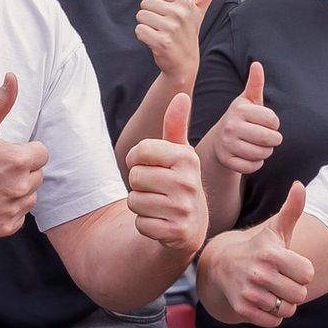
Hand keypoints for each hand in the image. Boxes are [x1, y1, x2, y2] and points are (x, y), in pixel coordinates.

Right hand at [0, 74, 48, 238]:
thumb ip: (1, 102)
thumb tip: (13, 77)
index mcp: (18, 159)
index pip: (42, 154)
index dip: (25, 151)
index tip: (6, 154)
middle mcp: (19, 186)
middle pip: (37, 176)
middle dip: (22, 171)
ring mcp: (11, 209)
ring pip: (30, 197)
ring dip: (17, 192)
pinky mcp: (3, 227)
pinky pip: (19, 217)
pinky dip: (9, 211)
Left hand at [122, 92, 206, 254]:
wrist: (193, 224)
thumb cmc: (178, 181)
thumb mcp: (179, 153)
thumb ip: (175, 125)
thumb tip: (181, 95)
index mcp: (187, 157)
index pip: (140, 150)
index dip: (136, 159)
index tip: (148, 165)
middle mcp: (188, 182)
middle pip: (135, 177)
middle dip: (139, 184)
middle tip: (156, 189)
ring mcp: (184, 209)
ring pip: (134, 201)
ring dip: (140, 205)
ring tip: (158, 205)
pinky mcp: (177, 232)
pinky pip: (140, 224)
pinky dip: (145, 224)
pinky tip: (161, 221)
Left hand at [135, 0, 229, 87]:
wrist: (185, 63)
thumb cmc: (188, 33)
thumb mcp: (199, 11)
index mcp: (186, 2)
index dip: (157, 4)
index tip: (168, 15)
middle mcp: (180, 13)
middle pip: (145, 3)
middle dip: (150, 15)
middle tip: (163, 26)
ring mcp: (172, 28)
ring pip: (141, 16)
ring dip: (146, 26)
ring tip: (160, 33)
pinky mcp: (162, 42)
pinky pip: (139, 30)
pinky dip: (143, 36)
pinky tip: (155, 42)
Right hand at [195, 180, 311, 327]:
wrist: (222, 267)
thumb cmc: (259, 249)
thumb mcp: (275, 230)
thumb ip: (292, 209)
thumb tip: (299, 185)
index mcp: (271, 253)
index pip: (308, 274)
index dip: (301, 271)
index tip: (287, 264)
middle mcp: (259, 273)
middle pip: (300, 294)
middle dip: (293, 289)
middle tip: (279, 279)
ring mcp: (249, 292)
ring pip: (288, 309)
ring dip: (283, 303)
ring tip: (270, 289)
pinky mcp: (243, 309)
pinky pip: (274, 321)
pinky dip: (271, 315)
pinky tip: (261, 301)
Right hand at [205, 61, 281, 175]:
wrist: (219, 139)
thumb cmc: (240, 118)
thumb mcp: (247, 100)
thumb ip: (255, 84)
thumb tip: (257, 64)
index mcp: (240, 110)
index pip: (273, 121)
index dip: (274, 124)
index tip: (266, 123)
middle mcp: (231, 126)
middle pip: (269, 139)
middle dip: (273, 140)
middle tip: (267, 137)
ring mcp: (227, 144)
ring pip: (262, 154)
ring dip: (265, 152)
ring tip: (258, 146)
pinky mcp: (227, 161)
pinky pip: (252, 167)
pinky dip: (256, 164)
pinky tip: (250, 156)